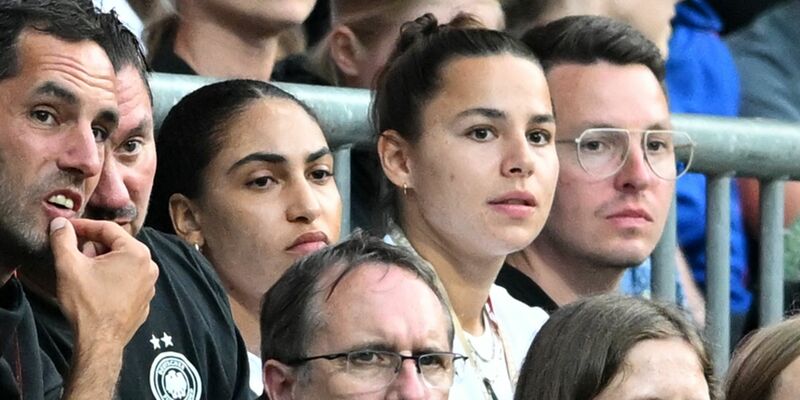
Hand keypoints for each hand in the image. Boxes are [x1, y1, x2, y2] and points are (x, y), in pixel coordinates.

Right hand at [49, 217, 157, 346]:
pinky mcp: (145, 299)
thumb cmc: (87, 304)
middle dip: (94, 247)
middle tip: (75, 255)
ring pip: (122, 263)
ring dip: (103, 263)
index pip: (108, 229)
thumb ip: (63, 240)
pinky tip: (97, 288)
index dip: (84, 227)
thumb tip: (60, 223)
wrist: (100, 342)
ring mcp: (150, 284)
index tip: (67, 229)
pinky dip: (112, 279)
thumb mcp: (69, 267)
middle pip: (117, 246)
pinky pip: (127, 280)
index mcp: (136, 252)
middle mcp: (150, 266)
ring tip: (85, 273)